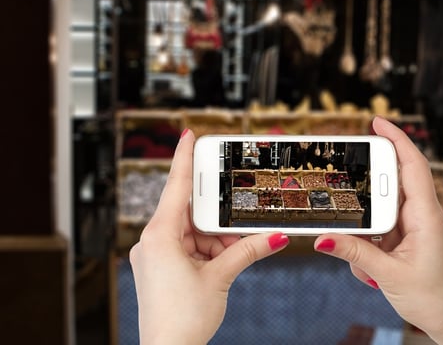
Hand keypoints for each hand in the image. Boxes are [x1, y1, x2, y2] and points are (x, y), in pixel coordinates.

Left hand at [129, 129, 289, 344]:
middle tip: (235, 223)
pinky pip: (188, 247)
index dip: (184, 157)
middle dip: (217, 221)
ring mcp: (155, 255)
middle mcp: (153, 241)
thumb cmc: (182, 319)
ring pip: (192, 232)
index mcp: (160, 235)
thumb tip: (277, 236)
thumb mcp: (221, 277)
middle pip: (190, 213)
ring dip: (216, 241)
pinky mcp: (160, 267)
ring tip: (232, 255)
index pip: (176, 187)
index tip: (188, 135)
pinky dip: (208, 251)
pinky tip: (223, 261)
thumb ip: (249, 251)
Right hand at [314, 117, 442, 343]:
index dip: (396, 139)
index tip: (376, 122)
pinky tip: (371, 271)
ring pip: (380, 212)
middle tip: (345, 190)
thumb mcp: (390, 275)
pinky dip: (369, 247)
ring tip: (368, 261)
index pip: (413, 165)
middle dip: (367, 189)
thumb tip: (324, 238)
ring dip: (366, 231)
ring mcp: (414, 228)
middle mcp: (421, 216)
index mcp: (426, 215)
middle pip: (391, 183)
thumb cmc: (438, 298)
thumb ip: (355, 253)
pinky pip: (381, 232)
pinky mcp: (407, 241)